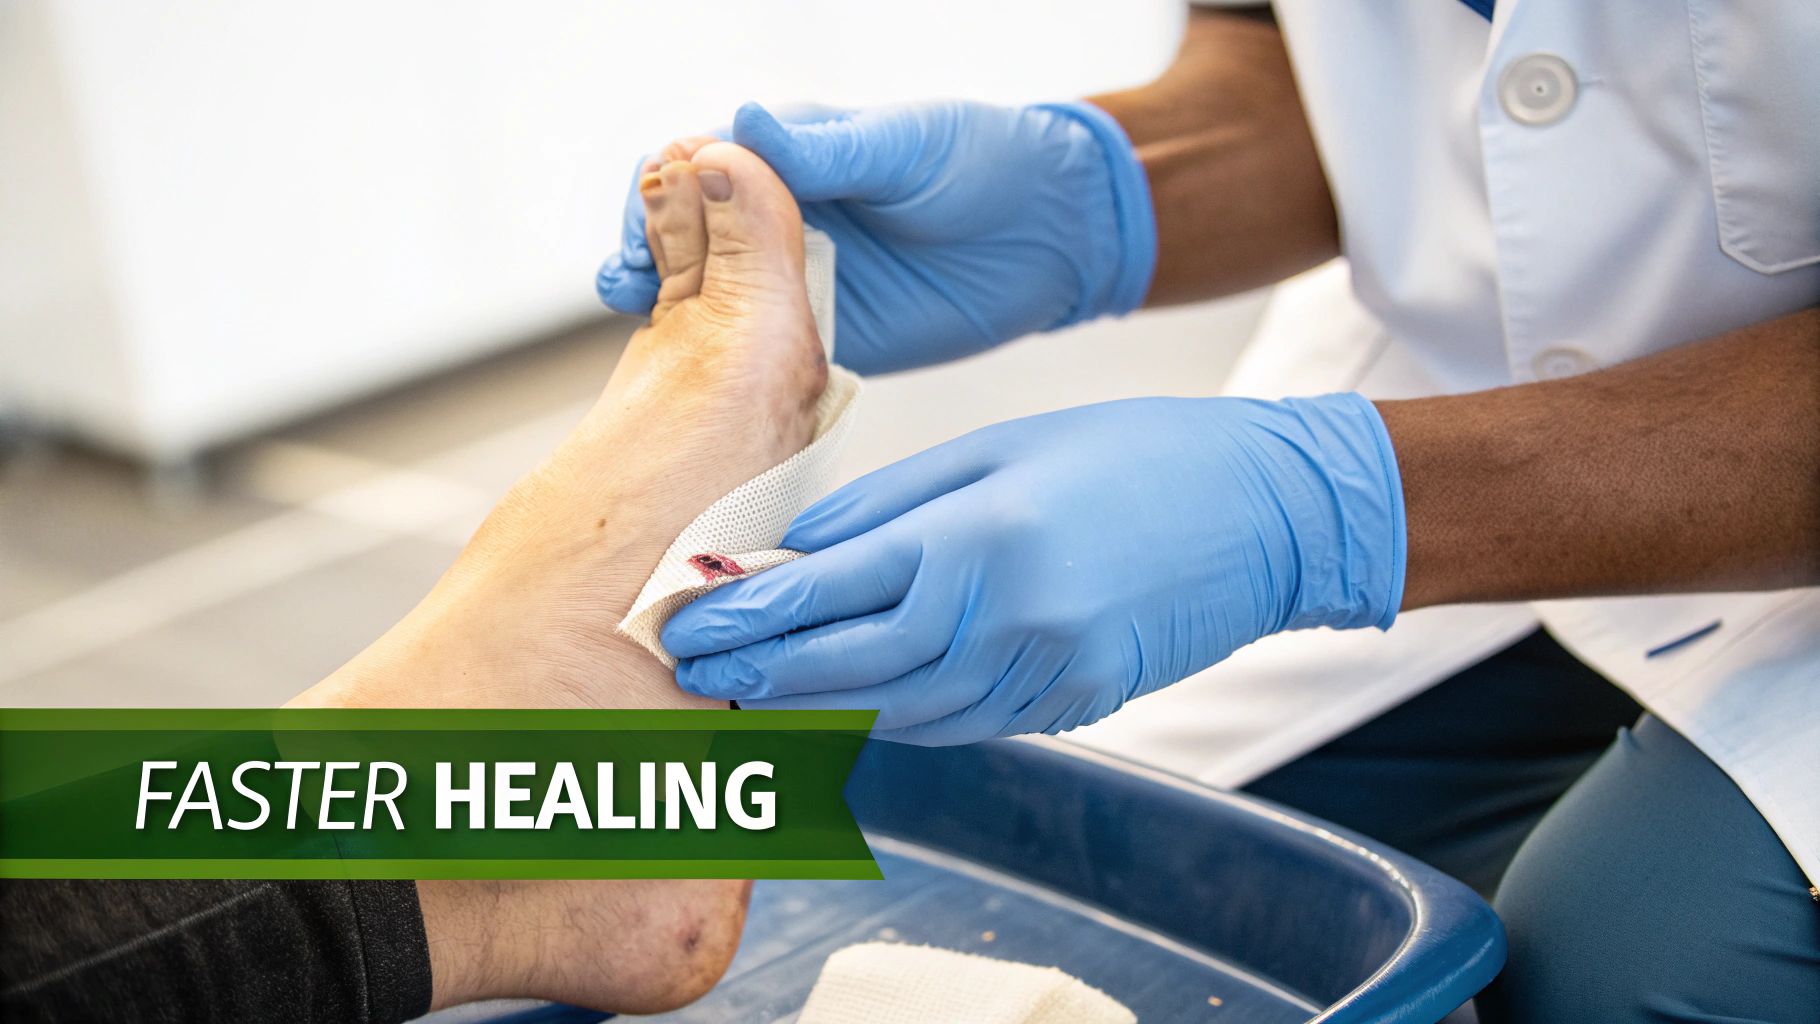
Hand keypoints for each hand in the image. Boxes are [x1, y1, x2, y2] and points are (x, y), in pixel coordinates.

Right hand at [597, 100, 1156, 374]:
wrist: (1054, 237)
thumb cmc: (984, 164)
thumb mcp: (906, 150)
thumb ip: (828, 152)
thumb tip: (744, 123)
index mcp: (789, 155)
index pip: (697, 161)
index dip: (664, 183)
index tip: (652, 207)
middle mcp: (777, 218)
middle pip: (681, 229)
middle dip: (643, 242)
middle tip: (627, 270)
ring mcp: (792, 279)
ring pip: (704, 293)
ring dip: (662, 300)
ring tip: (633, 306)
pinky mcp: (819, 337)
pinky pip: (754, 350)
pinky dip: (716, 359)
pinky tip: (689, 368)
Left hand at [660, 394, 1406, 744]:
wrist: (1265, 514)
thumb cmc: (1133, 456)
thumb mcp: (997, 450)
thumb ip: (888, 506)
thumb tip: (796, 548)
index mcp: (978, 539)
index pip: (827, 592)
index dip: (747, 615)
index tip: (688, 624)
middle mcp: (1003, 622)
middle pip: (846, 670)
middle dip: (759, 675)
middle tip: (693, 674)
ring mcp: (1041, 677)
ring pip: (896, 712)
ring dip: (815, 707)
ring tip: (752, 693)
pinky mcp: (1069, 706)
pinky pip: (956, 723)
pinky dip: (893, 716)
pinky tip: (849, 703)